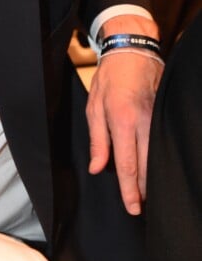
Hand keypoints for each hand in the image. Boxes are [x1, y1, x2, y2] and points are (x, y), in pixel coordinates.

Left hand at [85, 16, 162, 214]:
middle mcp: (143, 121)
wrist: (132, 51)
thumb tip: (97, 168)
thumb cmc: (110, 79)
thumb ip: (98, 141)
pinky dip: (160, 158)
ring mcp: (157, 117)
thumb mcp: (94, 107)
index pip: (126, 164)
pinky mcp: (165, 113)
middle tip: (142, 209)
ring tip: (150, 194)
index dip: (129, 189)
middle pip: (147, 165)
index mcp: (121, 120)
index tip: (132, 207)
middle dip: (145, 189)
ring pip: (158, 155)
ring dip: (154, 176)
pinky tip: (158, 169)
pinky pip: (163, 141)